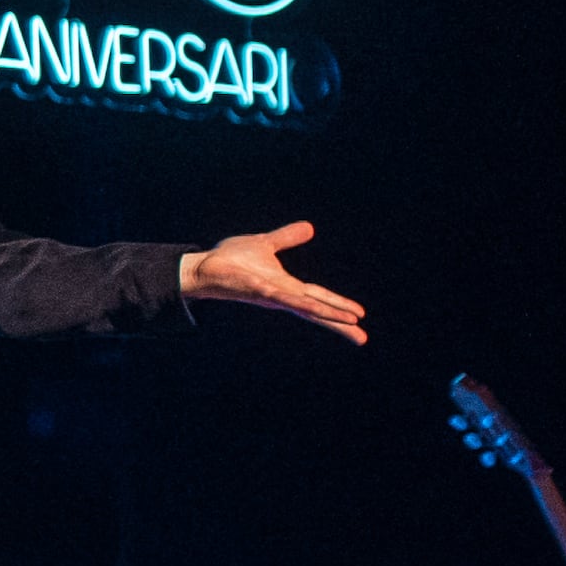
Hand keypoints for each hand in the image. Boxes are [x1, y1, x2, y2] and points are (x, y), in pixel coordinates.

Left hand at [179, 220, 365, 342]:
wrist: (203, 266)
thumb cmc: (230, 261)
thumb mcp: (266, 244)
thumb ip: (287, 238)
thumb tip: (309, 227)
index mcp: (287, 287)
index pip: (319, 298)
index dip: (338, 306)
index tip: (360, 317)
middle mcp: (283, 295)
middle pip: (317, 310)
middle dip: (339, 322)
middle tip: (362, 338)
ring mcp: (272, 295)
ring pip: (306, 308)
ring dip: (328, 316)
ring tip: (351, 323)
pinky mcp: (259, 291)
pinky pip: (284, 299)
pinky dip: (301, 304)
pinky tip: (314, 309)